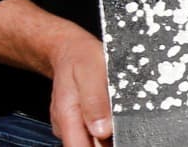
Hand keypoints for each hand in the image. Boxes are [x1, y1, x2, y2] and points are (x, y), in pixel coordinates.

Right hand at [46, 32, 113, 146]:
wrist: (70, 50)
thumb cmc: (82, 57)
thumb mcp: (92, 70)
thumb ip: (96, 100)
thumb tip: (102, 130)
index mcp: (67, 115)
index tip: (116, 139)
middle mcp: (66, 125)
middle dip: (107, 143)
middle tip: (121, 126)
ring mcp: (71, 125)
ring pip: (91, 142)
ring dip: (107, 137)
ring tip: (117, 118)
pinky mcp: (78, 123)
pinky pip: (92, 134)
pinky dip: (105, 130)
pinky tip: (112, 117)